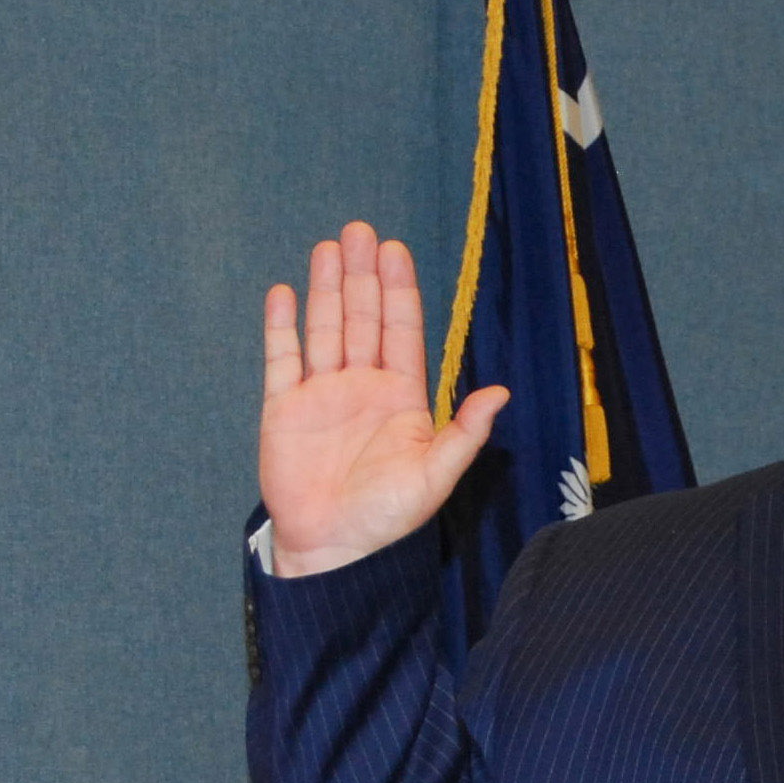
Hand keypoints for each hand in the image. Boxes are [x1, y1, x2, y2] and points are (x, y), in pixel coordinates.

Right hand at [258, 222, 508, 576]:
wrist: (333, 550)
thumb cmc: (388, 520)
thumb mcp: (436, 476)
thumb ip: (465, 432)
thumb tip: (501, 392)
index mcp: (400, 398)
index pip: (402, 331)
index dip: (399, 290)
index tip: (394, 250)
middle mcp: (361, 387)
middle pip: (363, 318)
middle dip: (362, 275)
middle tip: (360, 231)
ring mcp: (321, 395)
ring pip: (324, 328)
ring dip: (326, 288)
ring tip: (329, 247)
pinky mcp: (284, 409)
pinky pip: (282, 359)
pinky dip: (282, 326)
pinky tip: (285, 293)